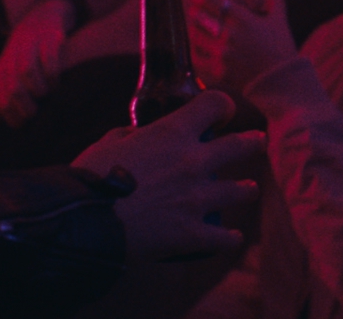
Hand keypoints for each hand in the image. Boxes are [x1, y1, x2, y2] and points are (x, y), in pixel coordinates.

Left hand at [0, 0, 71, 127]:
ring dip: (37, 88)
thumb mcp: (12, 69)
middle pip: (12, 85)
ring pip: (27, 71)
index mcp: (3, 66)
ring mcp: (31, 44)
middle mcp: (13, 55)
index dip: (11, 114)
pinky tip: (58, 81)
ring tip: (47, 96)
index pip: (2, 95)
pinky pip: (49, 57)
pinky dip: (53, 73)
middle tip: (36, 113)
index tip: (23, 124)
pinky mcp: (49, 36)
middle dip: (24, 104)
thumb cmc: (27, 49)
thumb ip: (4, 93)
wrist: (44, 13)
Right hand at [72, 90, 263, 260]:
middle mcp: (194, 162)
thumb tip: (137, 136)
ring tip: (249, 189)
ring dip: (245, 190)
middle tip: (258, 141)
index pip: (214, 104)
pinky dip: (229, 238)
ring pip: (240, 191)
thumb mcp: (107, 143)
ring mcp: (197, 198)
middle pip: (239, 145)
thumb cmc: (89, 179)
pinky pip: (223, 238)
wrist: (84, 223)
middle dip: (251, 142)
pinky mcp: (192, 233)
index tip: (221, 112)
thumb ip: (129, 136)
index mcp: (173, 133)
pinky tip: (233, 238)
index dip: (221, 105)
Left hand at [191, 0, 295, 92]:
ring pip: (196, 38)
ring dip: (193, 31)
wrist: (281, 81)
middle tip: (192, 11)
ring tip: (193, 29)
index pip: (215, 2)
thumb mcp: (280, 21)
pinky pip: (197, 59)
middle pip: (200, 18)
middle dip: (195, 13)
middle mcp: (230, 34)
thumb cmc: (282, 48)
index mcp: (244, 19)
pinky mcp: (218, 70)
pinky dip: (195, 53)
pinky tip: (196, 50)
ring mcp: (222, 53)